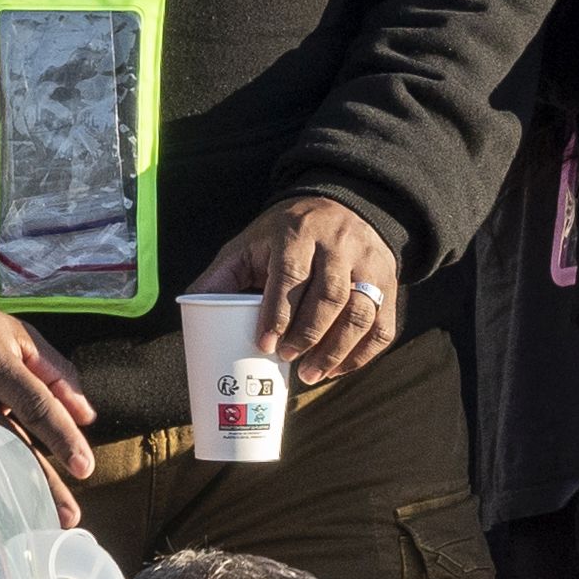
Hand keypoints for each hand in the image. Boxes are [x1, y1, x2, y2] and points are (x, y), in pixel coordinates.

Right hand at [0, 285, 96, 495]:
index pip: (35, 404)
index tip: (85, 468)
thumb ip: (56, 372)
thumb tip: (86, 416)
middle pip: (9, 443)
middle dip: (40, 481)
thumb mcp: (17, 333)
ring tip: (36, 521)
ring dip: (11, 494)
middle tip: (67, 516)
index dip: (61, 437)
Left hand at [190, 191, 401, 386]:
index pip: (291, 274)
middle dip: (308, 335)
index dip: (278, 312)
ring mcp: (369, 264)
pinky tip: (339, 367)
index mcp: (298, 233)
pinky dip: (363, 353)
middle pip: (329, 296)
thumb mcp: (252, 242)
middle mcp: (339, 245)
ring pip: (360, 312)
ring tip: (312, 374)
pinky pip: (382, 324)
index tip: (265, 344)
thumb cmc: (287, 234)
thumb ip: (223, 274)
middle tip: (288, 360)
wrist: (345, 205)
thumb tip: (189, 306)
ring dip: (337, 350)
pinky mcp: (388, 282)